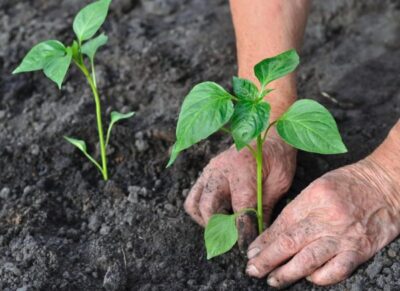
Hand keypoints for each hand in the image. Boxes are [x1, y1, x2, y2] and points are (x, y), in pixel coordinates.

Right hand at [184, 133, 295, 249]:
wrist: (267, 134)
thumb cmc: (277, 157)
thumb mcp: (280, 182)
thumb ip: (266, 208)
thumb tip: (259, 235)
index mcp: (243, 171)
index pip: (240, 209)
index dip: (243, 232)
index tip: (245, 248)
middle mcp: (221, 170)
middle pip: (208, 208)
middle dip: (220, 229)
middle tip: (233, 239)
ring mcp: (209, 171)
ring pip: (194, 204)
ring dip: (206, 221)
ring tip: (223, 227)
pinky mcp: (205, 174)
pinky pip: (194, 197)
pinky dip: (201, 211)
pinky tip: (219, 215)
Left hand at [246, 158, 399, 287]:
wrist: (386, 184)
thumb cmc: (349, 184)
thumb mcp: (318, 187)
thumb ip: (298, 210)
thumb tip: (274, 234)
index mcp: (313, 198)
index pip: (282, 224)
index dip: (265, 241)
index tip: (252, 252)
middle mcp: (326, 218)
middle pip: (290, 242)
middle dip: (268, 259)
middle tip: (253, 270)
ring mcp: (343, 235)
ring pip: (309, 259)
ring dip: (287, 273)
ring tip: (272, 280)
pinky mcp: (360, 249)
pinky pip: (336, 270)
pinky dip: (320, 277)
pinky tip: (309, 278)